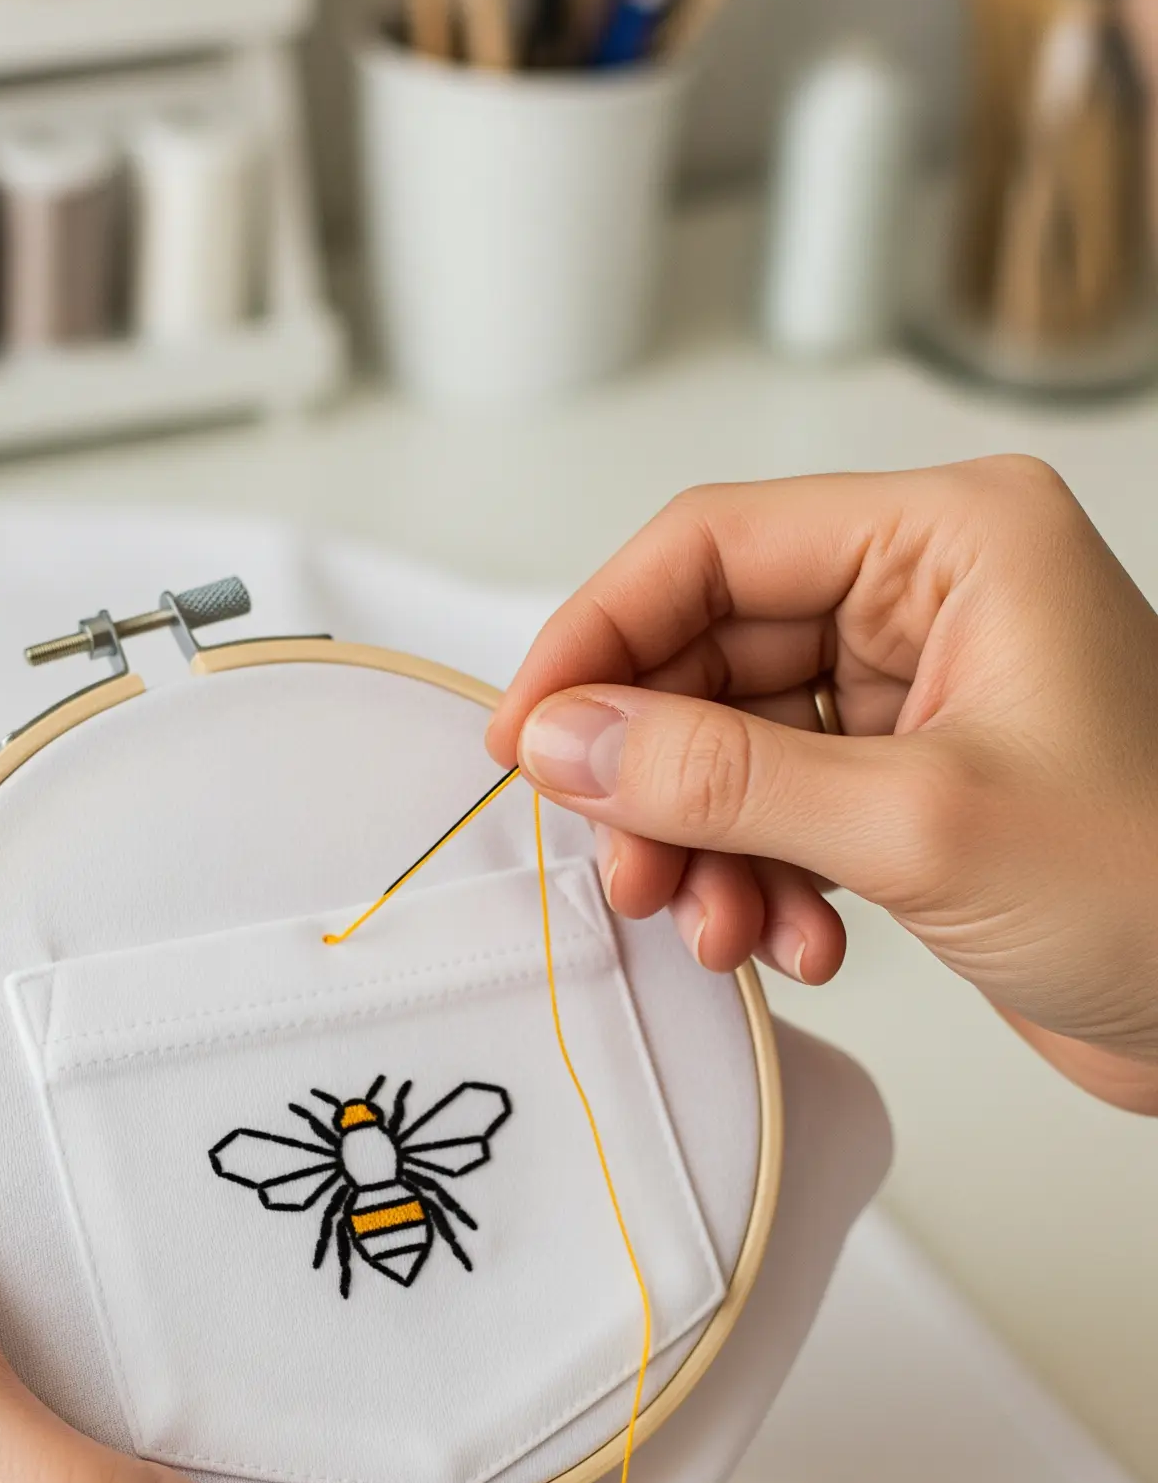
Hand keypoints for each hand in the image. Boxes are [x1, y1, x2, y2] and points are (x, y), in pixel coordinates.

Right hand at [485, 457, 1157, 1113]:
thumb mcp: (917, 827)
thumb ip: (720, 779)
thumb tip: (565, 741)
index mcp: (953, 538)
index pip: (713, 543)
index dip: (600, 637)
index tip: (529, 739)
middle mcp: (928, 595)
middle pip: (707, 651)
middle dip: (656, 775)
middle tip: (626, 871)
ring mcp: (919, 691)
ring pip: (731, 744)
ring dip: (705, 846)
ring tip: (719, 930)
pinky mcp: (913, 782)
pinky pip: (779, 808)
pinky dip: (761, 879)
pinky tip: (796, 944)